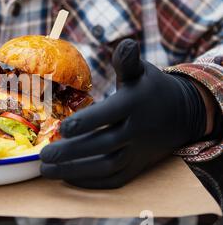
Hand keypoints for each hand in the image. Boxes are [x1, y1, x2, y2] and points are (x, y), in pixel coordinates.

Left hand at [40, 39, 206, 188]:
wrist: (181, 113)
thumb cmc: (150, 88)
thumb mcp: (141, 72)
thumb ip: (127, 61)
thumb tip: (124, 43)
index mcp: (135, 103)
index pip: (110, 114)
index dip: (88, 121)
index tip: (64, 127)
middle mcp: (137, 130)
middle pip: (103, 145)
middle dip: (72, 152)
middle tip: (44, 156)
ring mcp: (137, 152)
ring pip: (106, 166)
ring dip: (75, 170)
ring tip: (47, 170)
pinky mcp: (136, 166)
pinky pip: (114, 179)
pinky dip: (91, 181)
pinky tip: (67, 177)